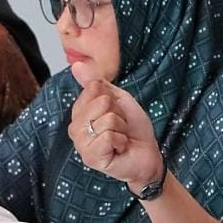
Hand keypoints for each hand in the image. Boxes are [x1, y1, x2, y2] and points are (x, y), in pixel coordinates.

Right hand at [68, 62, 162, 188]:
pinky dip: (121, 141)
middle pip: (100, 103)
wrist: (147, 154)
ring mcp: (81, 145)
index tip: (116, 111)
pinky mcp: (91, 158)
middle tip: (120, 127)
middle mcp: (75, 129)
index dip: (112, 98)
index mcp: (79, 113)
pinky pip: (108, 137)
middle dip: (119, 113)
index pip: (92, 88)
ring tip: (120, 138)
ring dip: (121, 128)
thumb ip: (96, 83)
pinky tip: (120, 148)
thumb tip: (76, 64)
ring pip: (106, 120)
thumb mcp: (118, 100)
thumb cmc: (133, 129)